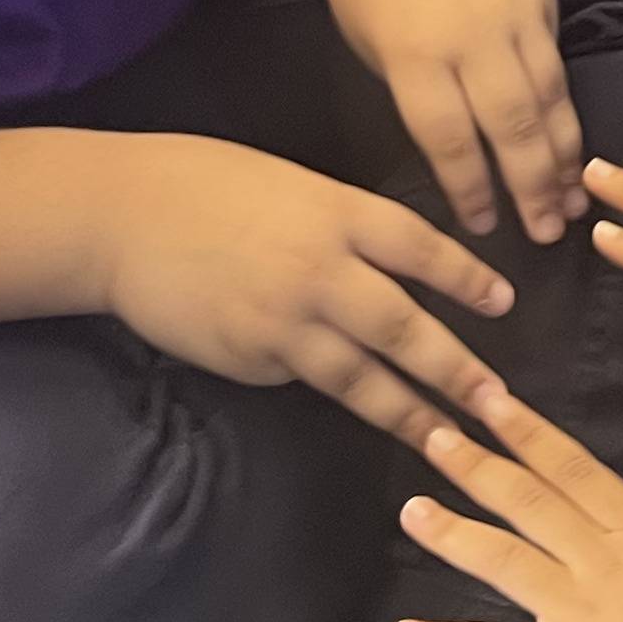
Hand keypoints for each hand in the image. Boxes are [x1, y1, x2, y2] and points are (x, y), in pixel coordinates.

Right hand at [103, 135, 513, 441]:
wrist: (118, 216)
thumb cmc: (202, 184)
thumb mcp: (291, 182)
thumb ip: (346, 221)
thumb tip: (396, 260)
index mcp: (336, 213)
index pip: (421, 250)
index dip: (467, 279)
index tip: (503, 303)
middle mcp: (320, 270)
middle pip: (406, 327)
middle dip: (458, 369)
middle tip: (499, 402)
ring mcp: (284, 321)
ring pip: (364, 377)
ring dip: (413, 412)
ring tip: (452, 439)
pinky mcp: (252, 358)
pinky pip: (307, 381)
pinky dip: (339, 396)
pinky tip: (367, 415)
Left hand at [317, 0, 586, 246]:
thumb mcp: (366, 37)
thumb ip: (411, 91)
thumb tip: (454, 148)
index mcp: (415, 52)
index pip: (451, 139)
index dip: (472, 189)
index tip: (485, 225)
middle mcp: (472, 35)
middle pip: (513, 126)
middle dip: (533, 187)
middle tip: (550, 233)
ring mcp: (514, 11)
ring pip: (549, 97)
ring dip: (563, 155)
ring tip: (574, 200)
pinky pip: (556, 61)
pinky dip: (565, 107)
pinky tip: (571, 141)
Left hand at [388, 391, 622, 621]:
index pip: (574, 468)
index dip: (529, 431)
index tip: (489, 399)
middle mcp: (599, 560)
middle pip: (529, 502)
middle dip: (477, 465)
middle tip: (430, 432)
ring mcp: (577, 610)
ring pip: (504, 561)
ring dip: (454, 535)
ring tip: (411, 510)